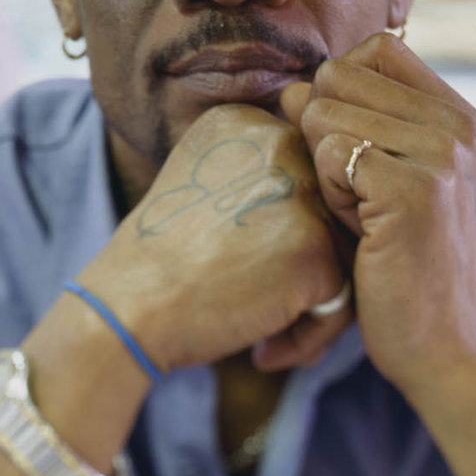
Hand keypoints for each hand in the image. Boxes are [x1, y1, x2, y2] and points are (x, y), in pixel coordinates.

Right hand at [86, 102, 349, 373]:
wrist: (127, 309)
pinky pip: (344, 298)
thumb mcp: (199, 190)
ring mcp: (302, 192)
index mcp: (248, 123)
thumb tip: (334, 217)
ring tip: (269, 337)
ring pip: (348, 255)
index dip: (289, 235)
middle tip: (265, 315)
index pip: (309, 178)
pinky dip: (310, 336)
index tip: (245, 272)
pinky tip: (266, 351)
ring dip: (315, 306)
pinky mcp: (316, 246)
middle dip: (310, 272)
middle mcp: (280, 143)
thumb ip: (257, 183)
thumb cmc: (158, 269)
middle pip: (335, 213)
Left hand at [281, 34, 475, 412]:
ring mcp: (442, 154)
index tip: (352, 153)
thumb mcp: (399, 189)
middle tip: (354, 195)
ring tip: (360, 217)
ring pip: (327, 111)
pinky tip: (360, 233)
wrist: (448, 352)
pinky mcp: (414, 189)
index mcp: (462, 118)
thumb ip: (364, 131)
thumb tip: (296, 87)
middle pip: (341, 73)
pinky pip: (329, 153)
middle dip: (326, 132)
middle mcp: (460, 125)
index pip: (378, 49)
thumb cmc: (409, 276)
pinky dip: (329, 195)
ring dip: (324, 168)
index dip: (342, 90)